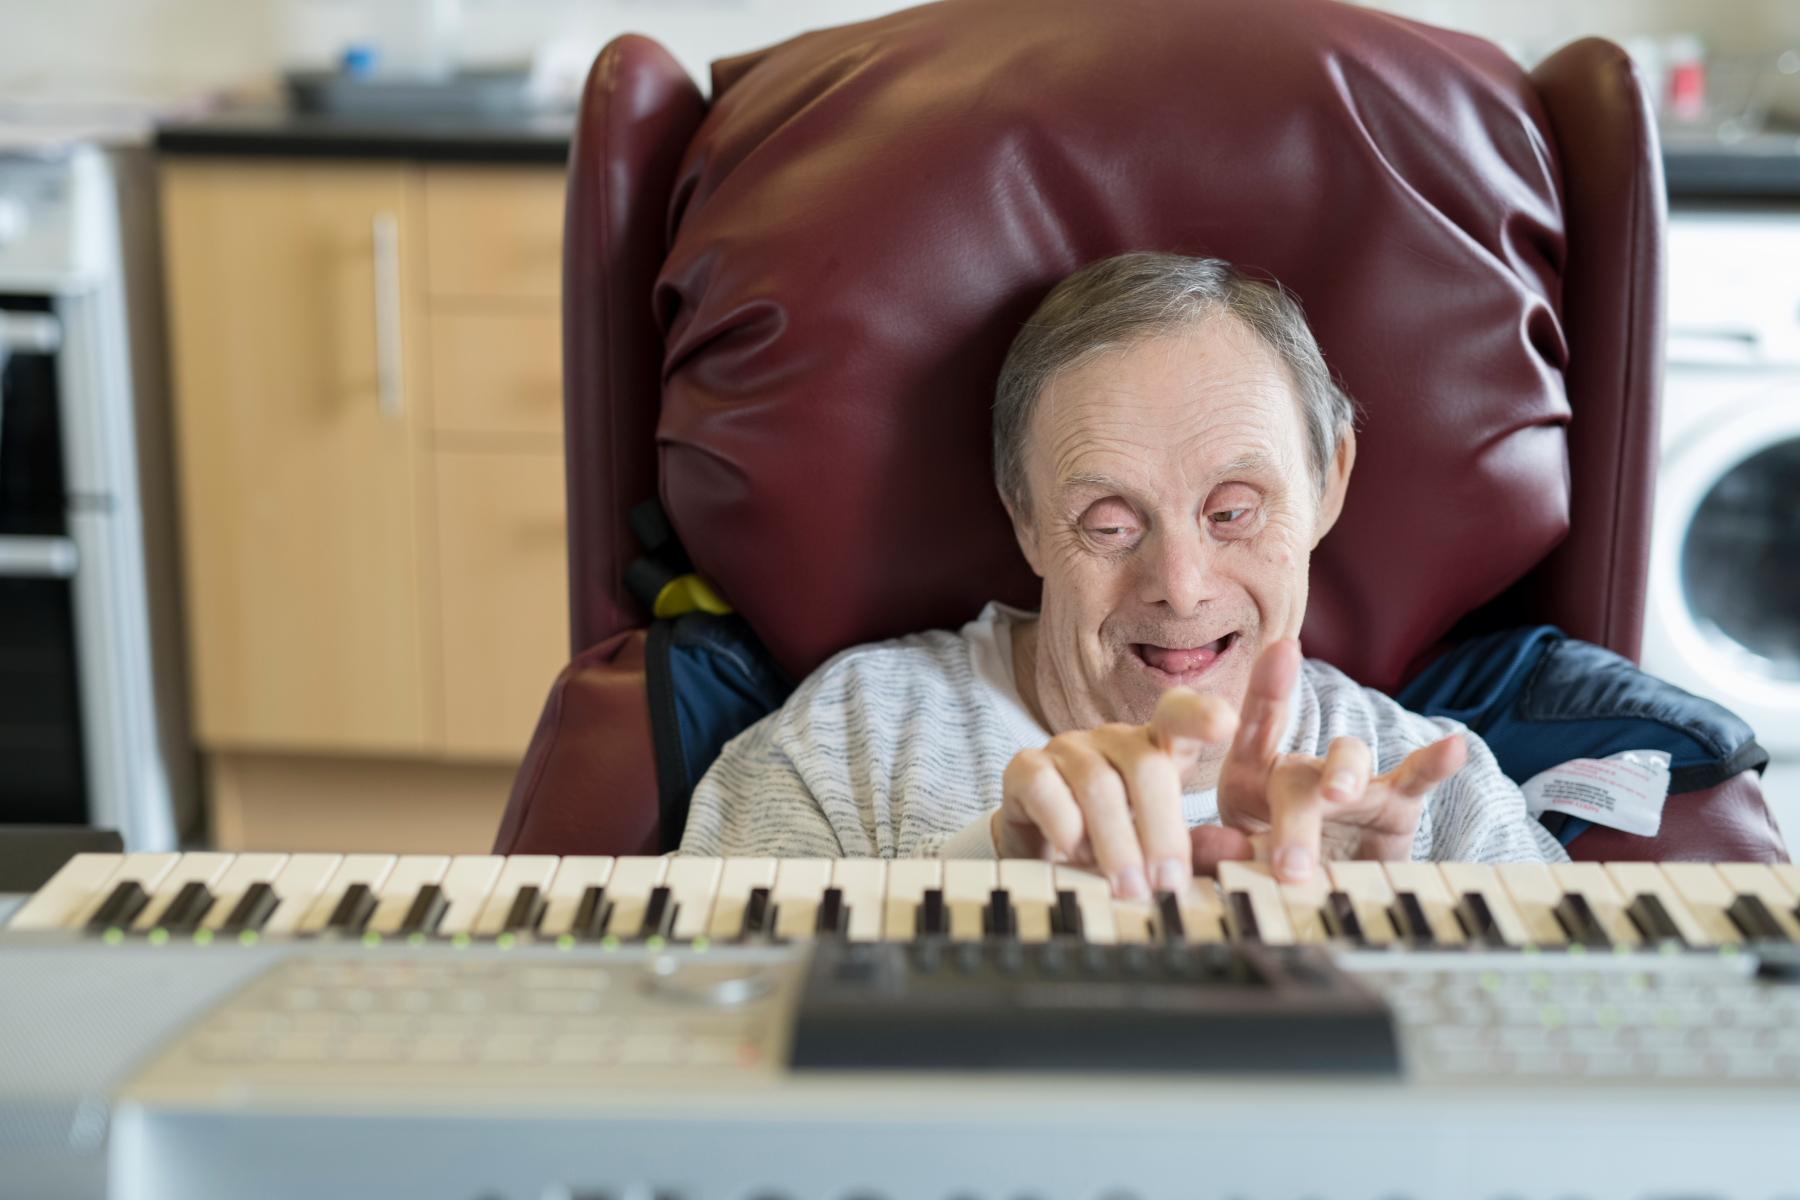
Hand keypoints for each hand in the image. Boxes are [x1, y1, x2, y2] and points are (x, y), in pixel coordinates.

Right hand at [996, 688, 1237, 899]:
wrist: (1040, 853)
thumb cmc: (1111, 844)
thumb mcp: (1159, 849)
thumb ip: (1198, 850)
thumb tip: (1243, 850)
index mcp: (1154, 748)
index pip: (1179, 716)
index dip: (1201, 715)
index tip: (1228, 724)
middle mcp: (1112, 739)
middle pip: (1145, 766)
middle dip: (1161, 830)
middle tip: (1168, 884)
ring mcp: (1067, 748)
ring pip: (1098, 783)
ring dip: (1116, 843)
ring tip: (1128, 888)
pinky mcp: (1025, 768)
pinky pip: (1047, 788)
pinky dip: (1065, 827)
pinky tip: (1076, 856)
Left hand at [1217, 639, 1467, 882]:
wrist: (1315, 890)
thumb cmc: (1263, 865)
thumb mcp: (1233, 861)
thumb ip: (1217, 855)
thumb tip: (1219, 846)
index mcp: (1250, 776)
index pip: (1254, 728)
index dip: (1268, 688)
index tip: (1283, 650)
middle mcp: (1301, 770)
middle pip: (1297, 775)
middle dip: (1295, 822)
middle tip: (1290, 868)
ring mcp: (1349, 782)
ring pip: (1349, 762)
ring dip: (1344, 776)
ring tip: (1339, 796)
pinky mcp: (1393, 803)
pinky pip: (1413, 779)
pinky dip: (1433, 764)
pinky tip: (1454, 747)